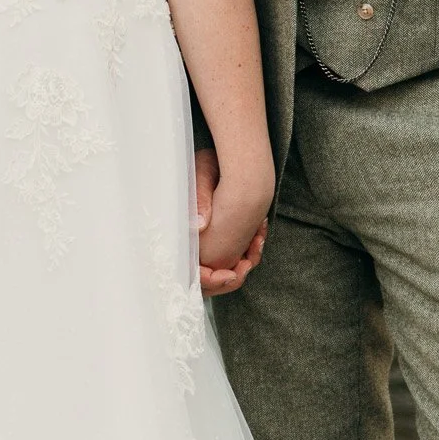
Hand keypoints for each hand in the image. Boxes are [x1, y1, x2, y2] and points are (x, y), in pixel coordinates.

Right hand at [194, 147, 270, 296]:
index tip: (232, 273)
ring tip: (257, 239)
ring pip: (221, 274)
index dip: (210, 280)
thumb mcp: (202, 172)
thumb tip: (200, 226)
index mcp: (181, 231)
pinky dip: (247, 254)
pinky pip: (231, 260)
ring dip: (242, 265)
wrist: (218, 156)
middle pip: (207, 283)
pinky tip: (257, 235)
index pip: (190, 274)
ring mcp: (202, 244)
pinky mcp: (216, 240)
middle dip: (231, 278)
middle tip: (248, 260)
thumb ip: (199, 197)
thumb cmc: (207, 162)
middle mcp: (189, 242)